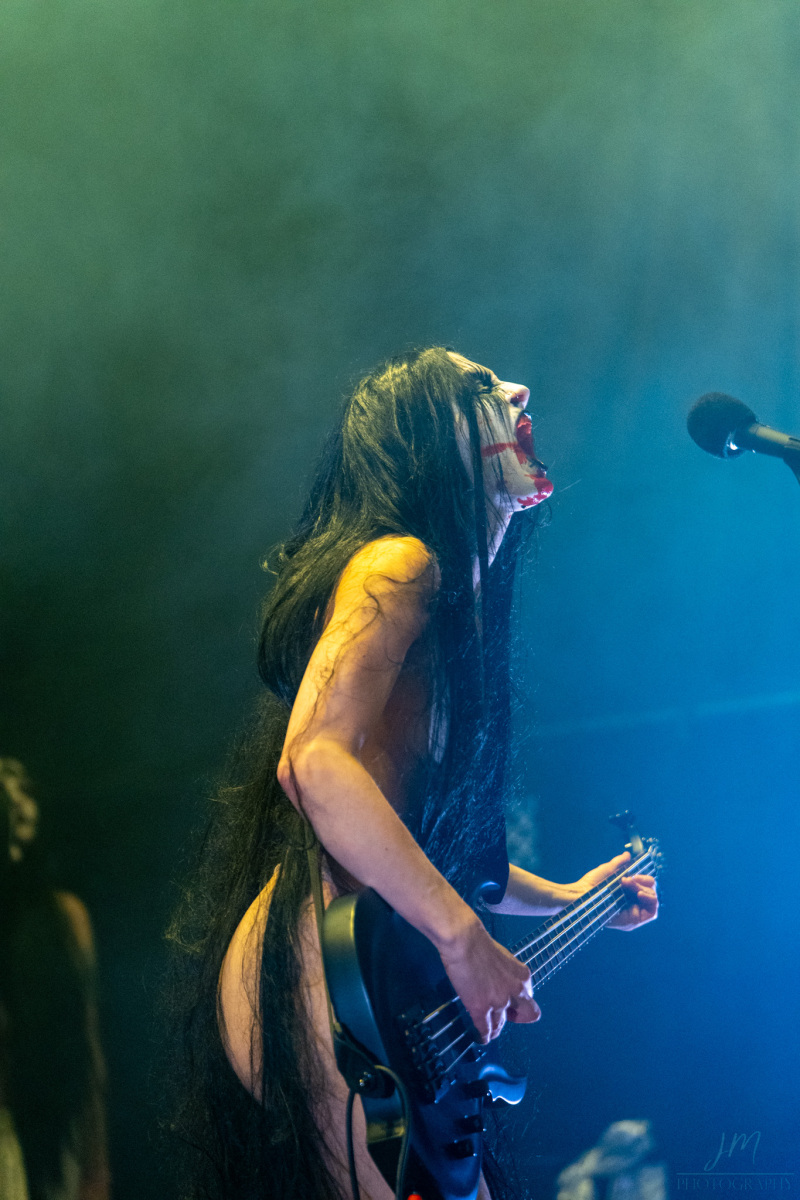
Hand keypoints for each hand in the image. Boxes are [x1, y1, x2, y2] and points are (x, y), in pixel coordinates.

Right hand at [437, 917, 540, 1043]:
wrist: (464, 941)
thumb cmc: (479, 943)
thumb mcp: (504, 958)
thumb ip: (507, 974)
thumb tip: (500, 982)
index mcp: (522, 976)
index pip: (529, 996)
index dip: (518, 1000)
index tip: (510, 1001)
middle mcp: (515, 992)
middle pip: (528, 1014)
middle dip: (517, 1018)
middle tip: (505, 1017)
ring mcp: (498, 1002)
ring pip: (501, 1024)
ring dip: (496, 1029)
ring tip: (491, 1032)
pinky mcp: (480, 1008)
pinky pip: (485, 1028)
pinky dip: (484, 1035)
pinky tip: (482, 1038)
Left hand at [571, 852, 658, 930]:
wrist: (580, 896)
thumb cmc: (590, 885)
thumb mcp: (607, 871)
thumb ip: (618, 863)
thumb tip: (627, 855)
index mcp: (627, 892)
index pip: (646, 885)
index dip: (645, 879)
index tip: (634, 874)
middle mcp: (632, 903)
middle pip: (650, 891)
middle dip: (641, 882)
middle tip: (626, 880)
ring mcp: (633, 912)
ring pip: (652, 900)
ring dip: (645, 890)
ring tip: (630, 885)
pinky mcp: (633, 921)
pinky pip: (651, 912)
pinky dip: (650, 900)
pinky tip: (639, 894)